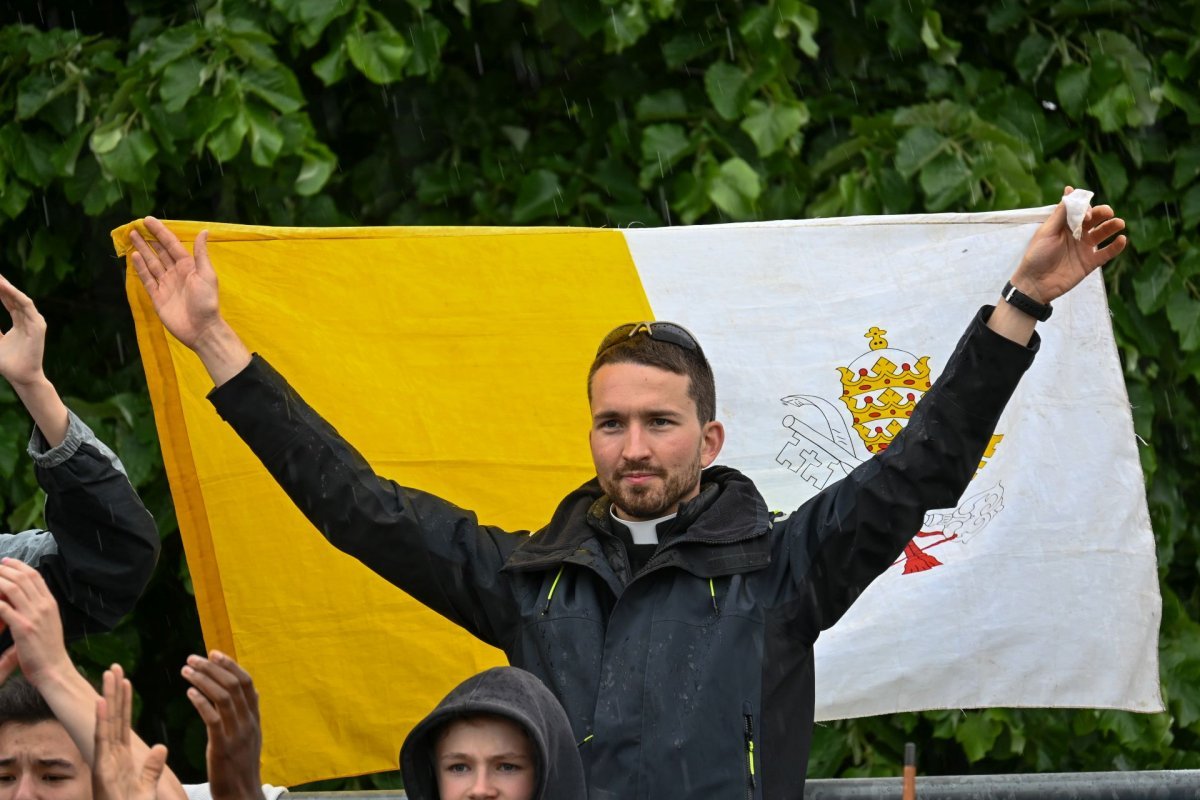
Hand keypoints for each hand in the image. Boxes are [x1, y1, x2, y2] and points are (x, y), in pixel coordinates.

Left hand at [0, 274, 47, 387]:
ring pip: (20, 299)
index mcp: (20, 322)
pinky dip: (17, 296)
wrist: (20, 376)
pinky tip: (6, 288)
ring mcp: (35, 322)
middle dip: (3, 285)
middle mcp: (29, 319)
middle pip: (14, 297)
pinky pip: (27, 307)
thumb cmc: (7, 363)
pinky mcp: (38, 327)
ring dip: (8, 288)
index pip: (8, 301)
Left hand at [0, 558, 72, 686]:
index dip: (19, 566)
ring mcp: (34, 615)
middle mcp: (44, 605)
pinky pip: (4, 607)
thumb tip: (25, 600)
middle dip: (5, 570)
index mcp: (50, 603)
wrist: (54, 669)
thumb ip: (39, 610)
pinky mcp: (23, 627)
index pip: (35, 576)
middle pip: (23, 578)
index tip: (6, 562)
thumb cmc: (49, 650)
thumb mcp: (49, 624)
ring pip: (13, 588)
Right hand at [93, 664, 168, 799]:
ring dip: (107, 698)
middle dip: (114, 692)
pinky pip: (102, 742)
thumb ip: (152, 767)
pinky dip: (101, 721)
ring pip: (107, 724)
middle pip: (113, 718)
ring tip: (108, 674)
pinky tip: (102, 702)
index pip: (123, 724)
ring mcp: (104, 763)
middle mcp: (110, 758)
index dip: (124, 702)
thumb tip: (161, 746)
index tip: (125, 680)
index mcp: (120, 760)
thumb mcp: (147, 788)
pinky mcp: (102, 771)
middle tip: (114, 666)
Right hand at [130, 217, 222, 349]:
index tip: (147, 220)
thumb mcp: (207, 275)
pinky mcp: (157, 296)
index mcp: (188, 266)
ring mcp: (165, 284)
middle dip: (148, 239)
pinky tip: (134, 256)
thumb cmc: (207, 302)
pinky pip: (147, 279)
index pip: (171, 244)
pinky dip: (140, 268)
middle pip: (159, 252)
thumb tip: (204, 231)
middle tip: (135, 226)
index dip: (160, 232)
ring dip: (142, 250)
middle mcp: (176, 273)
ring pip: (151, 263)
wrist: (201, 329)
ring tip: (131, 236)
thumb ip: (201, 254)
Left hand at [183, 651, 262, 799]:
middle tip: (193, 658)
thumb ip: (249, 715)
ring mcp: (238, 734)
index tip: (214, 653)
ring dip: (203, 680)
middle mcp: (249, 722)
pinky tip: (189, 693)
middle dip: (213, 668)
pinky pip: (213, 718)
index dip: (231, 665)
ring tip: (186, 670)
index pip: (247, 683)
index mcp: (254, 719)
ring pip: (224, 697)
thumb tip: (252, 692)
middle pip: (234, 685)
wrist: (242, 795)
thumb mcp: (251, 738)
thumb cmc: (241, 768)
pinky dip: (202, 701)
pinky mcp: (223, 747)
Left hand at [1011, 186, 1127, 303]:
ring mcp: (1084, 248)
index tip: (1087, 212)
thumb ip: (1061, 213)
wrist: (1035, 283)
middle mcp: (1077, 235)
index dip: (1086, 208)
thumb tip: (1070, 190)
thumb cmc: (1037, 255)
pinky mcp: (1090, 263)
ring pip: (1103, 234)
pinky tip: (1122, 240)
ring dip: (1112, 227)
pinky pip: (1106, 253)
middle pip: (1094, 220)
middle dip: (1102, 213)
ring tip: (1119, 223)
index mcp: (1064, 225)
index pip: (1080, 211)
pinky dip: (1116, 247)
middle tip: (1108, 212)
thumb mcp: (1047, 232)